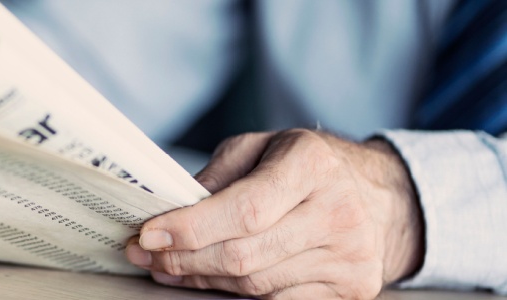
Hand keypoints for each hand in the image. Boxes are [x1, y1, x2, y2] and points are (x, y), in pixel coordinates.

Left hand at [125, 129, 424, 298]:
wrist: (382, 196)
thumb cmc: (308, 166)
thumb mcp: (262, 147)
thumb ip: (218, 175)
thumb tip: (172, 209)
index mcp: (311, 165)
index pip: (244, 209)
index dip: (190, 228)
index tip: (149, 234)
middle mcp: (338, 212)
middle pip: (245, 254)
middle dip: (184, 260)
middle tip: (146, 255)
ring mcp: (350, 256)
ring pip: (257, 285)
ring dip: (203, 280)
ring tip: (169, 268)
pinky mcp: (352, 289)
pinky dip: (237, 295)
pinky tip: (211, 281)